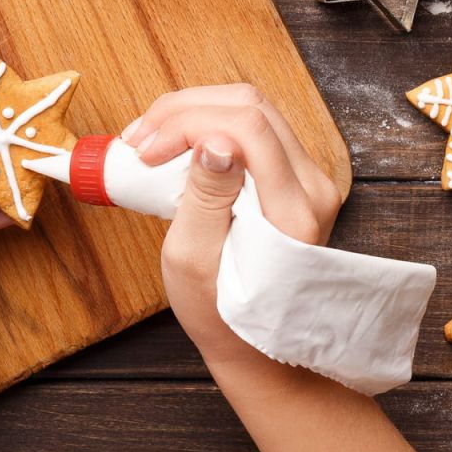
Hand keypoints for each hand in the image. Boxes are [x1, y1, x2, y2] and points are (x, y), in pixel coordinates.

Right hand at [123, 83, 340, 365]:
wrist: (258, 345)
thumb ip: (205, 197)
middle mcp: (313, 186)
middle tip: (138, 140)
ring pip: (250, 107)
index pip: (246, 127)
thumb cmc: (220, 312)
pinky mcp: (295, 176)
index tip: (144, 151)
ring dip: (192, 112)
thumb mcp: (194, 260)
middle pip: (249, 105)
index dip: (185, 123)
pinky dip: (207, 124)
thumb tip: (213, 140)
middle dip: (184, 110)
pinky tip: (175, 143)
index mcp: (293, 210)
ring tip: (149, 139)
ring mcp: (309, 178)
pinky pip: (251, 128)